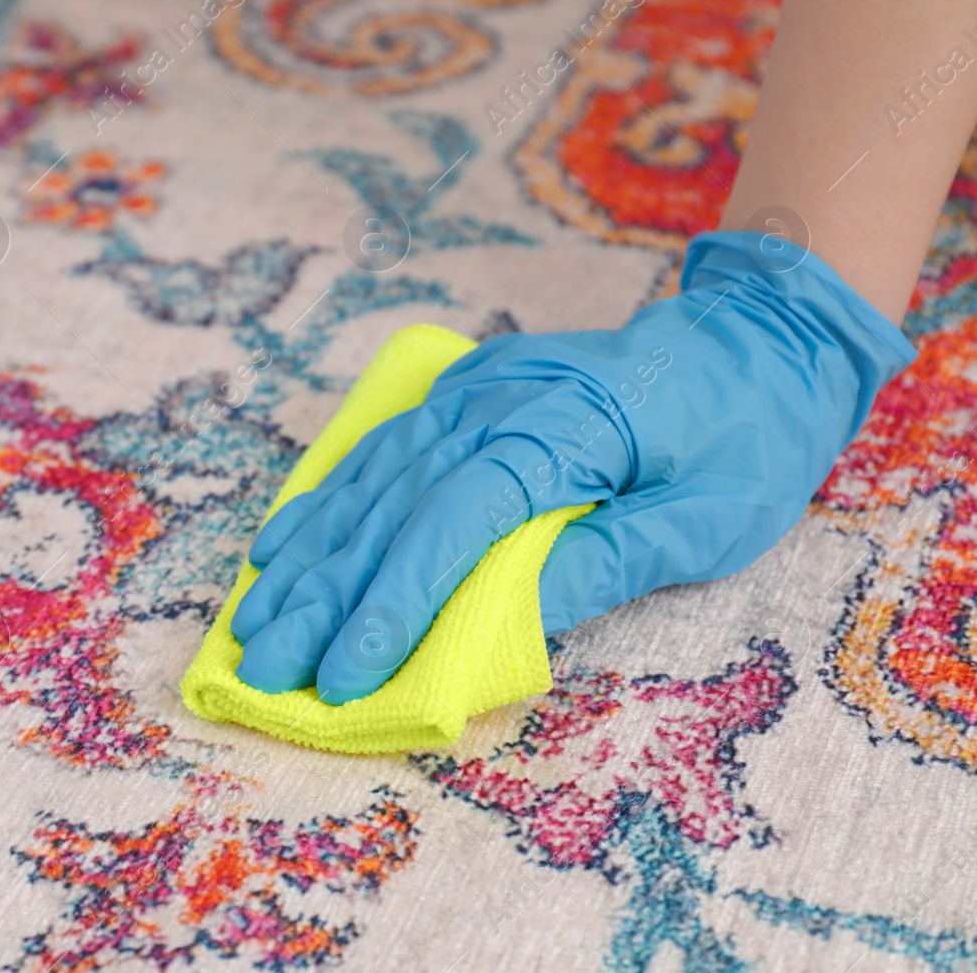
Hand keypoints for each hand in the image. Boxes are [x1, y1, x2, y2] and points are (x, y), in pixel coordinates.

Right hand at [232, 230, 915, 703]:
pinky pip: (379, 451)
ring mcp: (472, 388)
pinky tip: (281, 548)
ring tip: (254, 623)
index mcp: (563, 426)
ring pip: (370, 480)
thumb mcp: (707, 517)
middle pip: (393, 505)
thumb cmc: (745, 437)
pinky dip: (325, 503)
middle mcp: (497, 398)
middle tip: (269, 668)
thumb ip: (605, 561)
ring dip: (308, 557)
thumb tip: (507, 621)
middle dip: (325, 596)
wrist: (755, 337)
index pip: (457, 519)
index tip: (346, 672)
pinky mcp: (460, 393)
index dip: (395, 600)